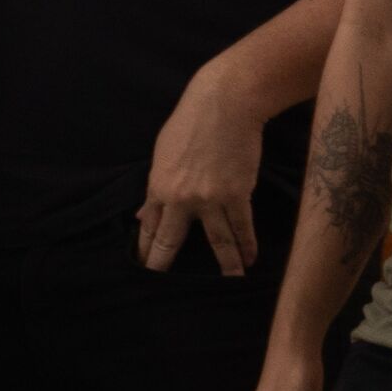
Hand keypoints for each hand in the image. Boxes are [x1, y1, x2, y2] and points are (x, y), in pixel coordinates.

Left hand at [137, 64, 264, 277]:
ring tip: (229, 281)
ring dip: (224, 264)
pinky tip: (251, 259)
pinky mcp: (238, 195)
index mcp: (158, 187)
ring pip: (217, 241)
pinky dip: (247, 245)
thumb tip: (140, 215)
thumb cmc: (190, 123)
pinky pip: (242, 227)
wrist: (224, 105)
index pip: (149, 226)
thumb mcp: (161, 153)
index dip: (146, 248)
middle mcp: (181, 199)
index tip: (144, 264)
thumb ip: (153, 188)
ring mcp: (210, 199)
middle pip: (171, 241)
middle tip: (164, 286)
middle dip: (165, 264)